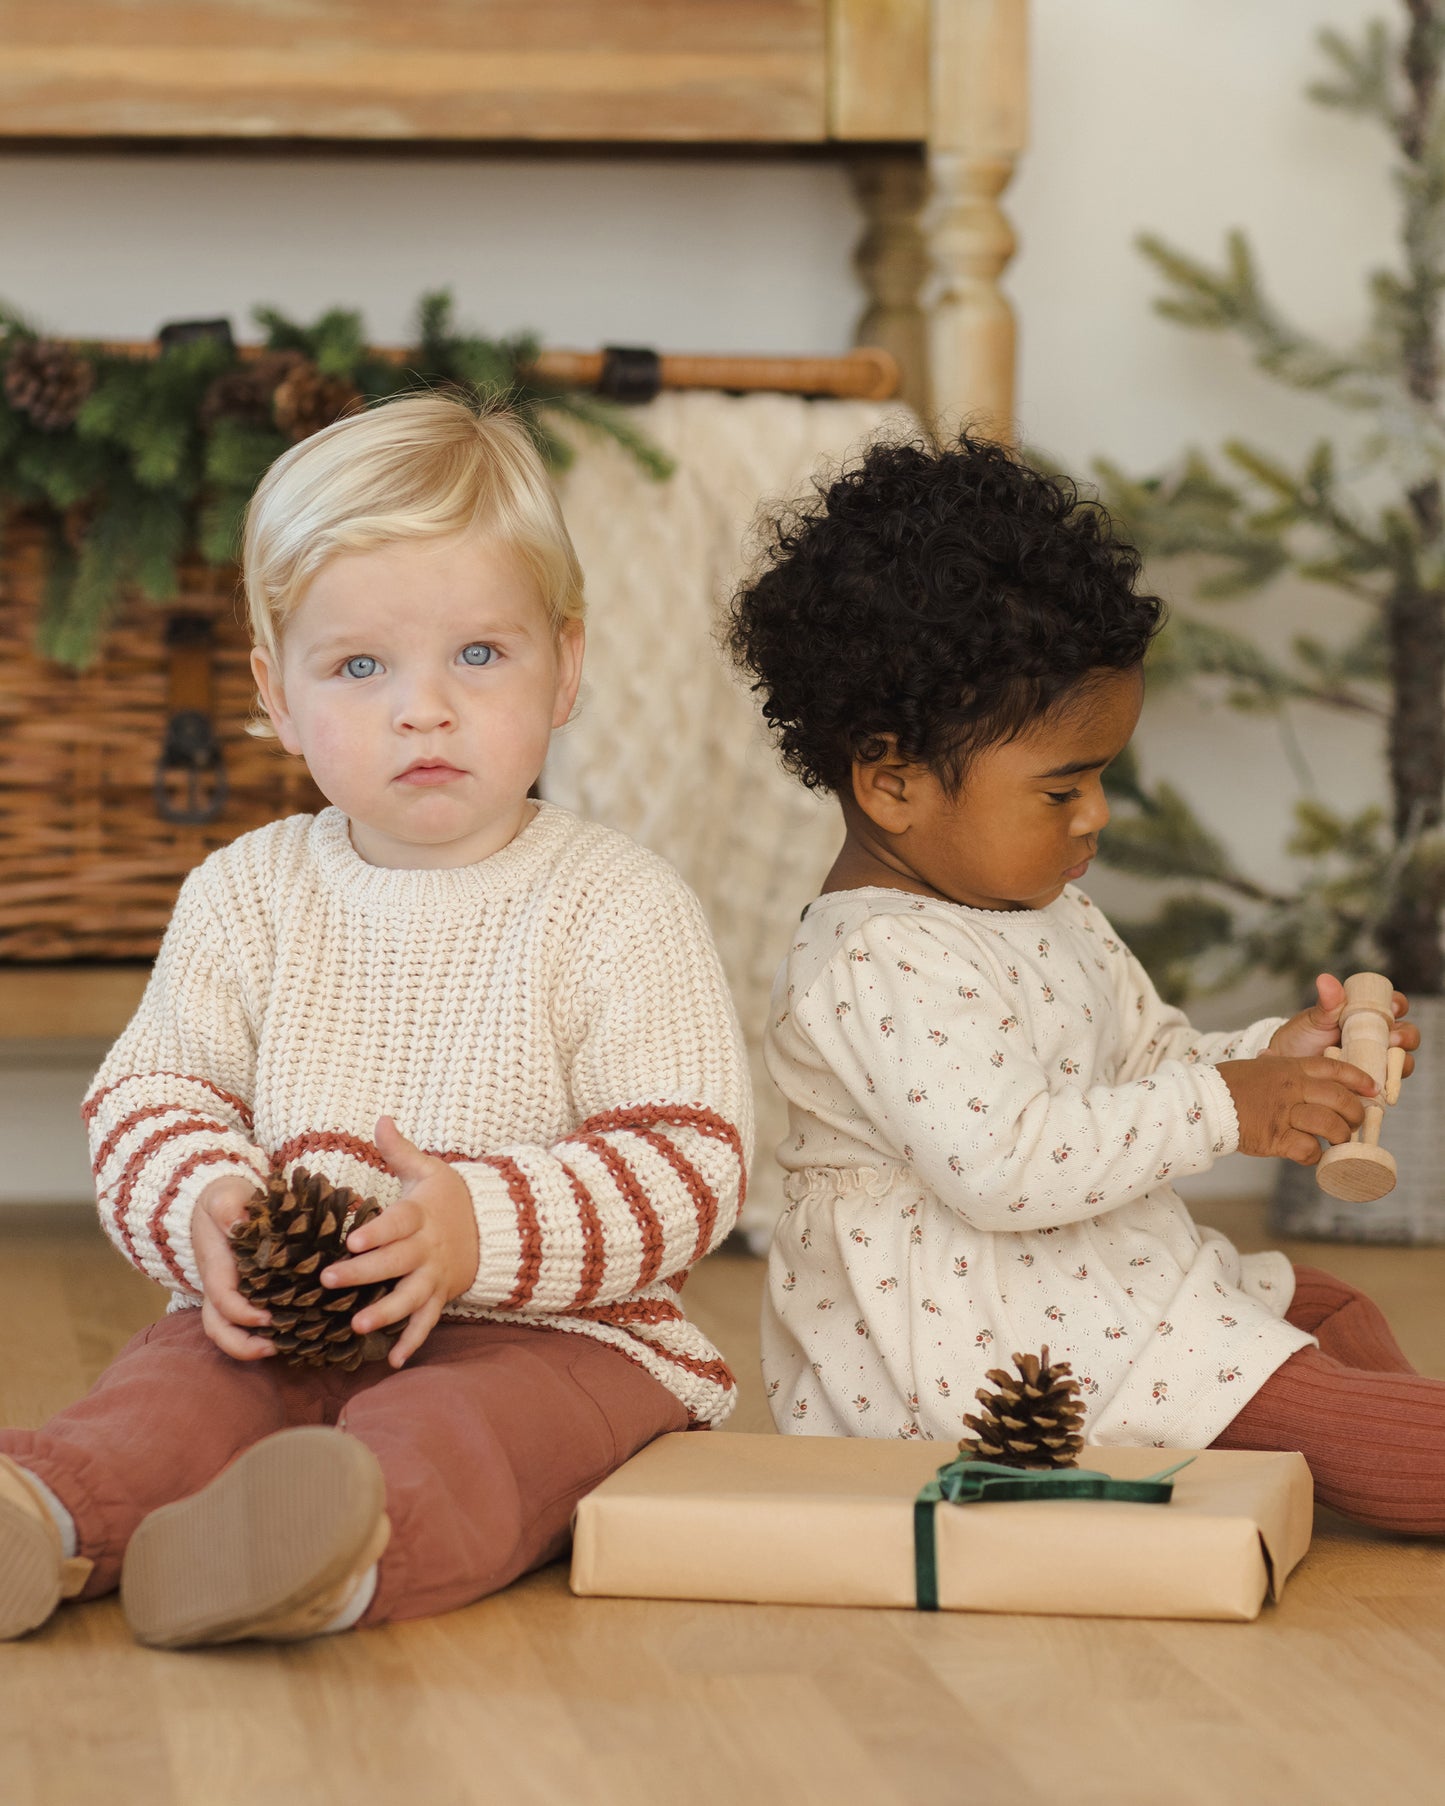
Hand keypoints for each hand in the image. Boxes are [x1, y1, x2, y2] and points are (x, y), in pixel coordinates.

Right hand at [191, 1173, 272, 1360]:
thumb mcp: (224, 1196)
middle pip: (219, 1328)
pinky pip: (248, 1322)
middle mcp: (220, 1288)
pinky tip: (296, 1335)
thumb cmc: (225, 1200)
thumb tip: (237, 1222)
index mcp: (217, 1267)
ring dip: (251, 1347)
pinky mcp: (247, 1295)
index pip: (222, 1298)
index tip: (267, 1317)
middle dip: (242, 1345)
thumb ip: (227, 1206)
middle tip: (274, 1348)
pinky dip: (265, 1334)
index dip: (242, 1313)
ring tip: (284, 1349)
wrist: (222, 1203)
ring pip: (229, 1331)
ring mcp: (231, 1294)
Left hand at [319, 1116, 479, 1367]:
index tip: (352, 1239)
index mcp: (421, 1216)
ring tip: (357, 1325)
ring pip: (411, 1298)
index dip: (377, 1231)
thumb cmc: (449, 1197)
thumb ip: (399, 1150)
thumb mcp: (428, 1170)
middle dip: (363, 1273)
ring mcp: (434, 1276)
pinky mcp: (440, 1297)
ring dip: (386, 1313)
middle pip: (396, 1263)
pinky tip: (393, 1361)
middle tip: (327, 1280)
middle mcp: (427, 1249)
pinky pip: (427, 1322)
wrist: (492, 1228)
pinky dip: (413, 1342)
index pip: (398, 1223)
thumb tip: (380, 1119)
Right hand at [1218, 1053, 1377, 1164]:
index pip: (1333, 1068)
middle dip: (1355, 1114)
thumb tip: (1308, 1082)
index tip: (1372, 1089)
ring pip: (1330, 1125)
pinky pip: (1308, 1149)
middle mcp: (1291, 1088)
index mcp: (1289, 1068)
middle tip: (1354, 1123)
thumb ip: (1286, 1073)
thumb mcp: (1262, 1067)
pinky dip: (1315, 1156)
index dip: (1358, 1079)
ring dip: (1340, 1137)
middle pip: (1339, 1099)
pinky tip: (1311, 1156)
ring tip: (1338, 1142)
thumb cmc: (1229, 1084)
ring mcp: (1283, 1113)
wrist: (1202, 1101)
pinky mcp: (1274, 1137)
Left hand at [1266, 972, 1418, 1076]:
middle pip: (1407, 1034)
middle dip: (1406, 1036)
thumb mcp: (1316, 1018)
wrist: (1289, 1064)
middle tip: (1393, 1038)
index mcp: (1370, 1014)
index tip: (1392, 1008)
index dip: (1399, 1005)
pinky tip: (1380, 1084)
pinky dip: (1389, 1084)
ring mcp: (1377, 1060)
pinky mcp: (1372, 1082)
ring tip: (1387, 1061)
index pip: (1395, 1005)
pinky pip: (1389, 1084)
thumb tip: (1325, 979)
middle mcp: (1379, 1037)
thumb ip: (1327, 1002)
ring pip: (1403, 1060)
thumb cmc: (1303, 1035)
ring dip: (1402, 1061)